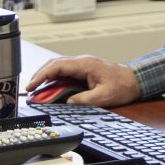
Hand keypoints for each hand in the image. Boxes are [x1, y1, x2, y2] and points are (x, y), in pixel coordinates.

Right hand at [24, 55, 141, 106]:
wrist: (135, 80)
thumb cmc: (123, 85)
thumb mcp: (104, 96)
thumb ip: (84, 100)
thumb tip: (68, 103)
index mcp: (85, 65)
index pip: (57, 66)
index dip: (42, 75)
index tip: (32, 85)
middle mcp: (82, 62)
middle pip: (54, 64)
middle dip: (39, 75)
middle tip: (29, 89)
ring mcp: (82, 65)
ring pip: (58, 67)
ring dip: (46, 77)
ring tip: (35, 89)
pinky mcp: (84, 70)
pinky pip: (65, 72)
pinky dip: (54, 79)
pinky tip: (49, 88)